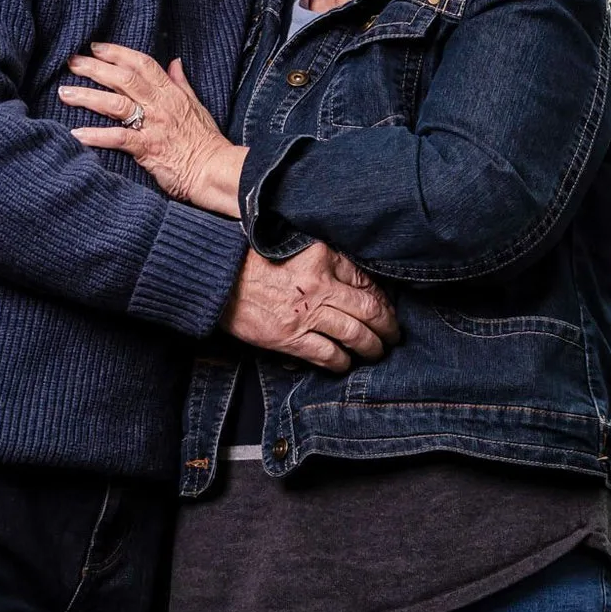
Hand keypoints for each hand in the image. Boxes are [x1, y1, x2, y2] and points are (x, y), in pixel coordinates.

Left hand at [61, 43, 246, 216]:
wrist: (215, 171)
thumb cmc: (206, 141)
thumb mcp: (197, 105)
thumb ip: (181, 83)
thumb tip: (174, 61)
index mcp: (171, 92)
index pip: (142, 64)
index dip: (117, 52)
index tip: (95, 47)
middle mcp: (160, 105)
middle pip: (122, 79)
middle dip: (94, 68)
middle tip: (70, 62)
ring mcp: (153, 126)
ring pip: (114, 104)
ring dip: (87, 97)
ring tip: (64, 93)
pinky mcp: (147, 149)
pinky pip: (117, 138)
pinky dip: (95, 136)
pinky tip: (76, 134)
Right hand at [223, 242, 399, 371]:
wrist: (218, 280)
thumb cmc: (253, 262)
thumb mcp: (294, 248)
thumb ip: (325, 260)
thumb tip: (356, 280)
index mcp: (321, 257)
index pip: (365, 280)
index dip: (382, 298)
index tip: (385, 308)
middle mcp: (318, 285)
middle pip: (369, 310)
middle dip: (387, 326)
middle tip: (393, 335)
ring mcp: (304, 313)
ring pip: (354, 335)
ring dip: (371, 347)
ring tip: (376, 351)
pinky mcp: (289, 337)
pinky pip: (328, 354)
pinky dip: (342, 362)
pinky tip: (345, 363)